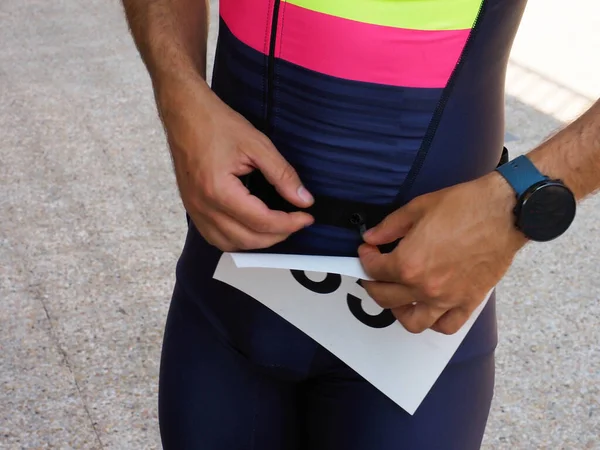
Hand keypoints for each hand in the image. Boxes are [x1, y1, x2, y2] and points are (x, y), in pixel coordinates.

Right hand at [156, 78, 313, 250]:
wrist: (185, 113)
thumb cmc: (216, 124)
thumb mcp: (257, 145)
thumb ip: (283, 175)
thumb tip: (304, 200)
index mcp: (219, 191)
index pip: (261, 221)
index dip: (289, 223)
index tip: (306, 217)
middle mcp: (203, 206)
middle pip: (248, 239)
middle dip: (278, 235)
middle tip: (296, 222)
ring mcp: (195, 210)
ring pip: (230, 244)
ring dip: (257, 242)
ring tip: (277, 227)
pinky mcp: (192, 208)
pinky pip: (215, 237)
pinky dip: (236, 239)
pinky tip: (251, 228)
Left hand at [358, 172, 527, 334]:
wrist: (505, 212)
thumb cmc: (465, 206)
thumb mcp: (417, 208)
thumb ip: (389, 227)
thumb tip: (371, 237)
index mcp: (408, 263)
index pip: (373, 269)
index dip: (365, 257)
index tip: (367, 250)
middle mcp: (424, 287)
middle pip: (385, 297)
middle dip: (372, 284)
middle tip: (374, 272)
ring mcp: (447, 298)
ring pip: (412, 322)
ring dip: (398, 311)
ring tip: (397, 297)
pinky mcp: (468, 302)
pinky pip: (446, 325)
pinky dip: (434, 322)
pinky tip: (429, 308)